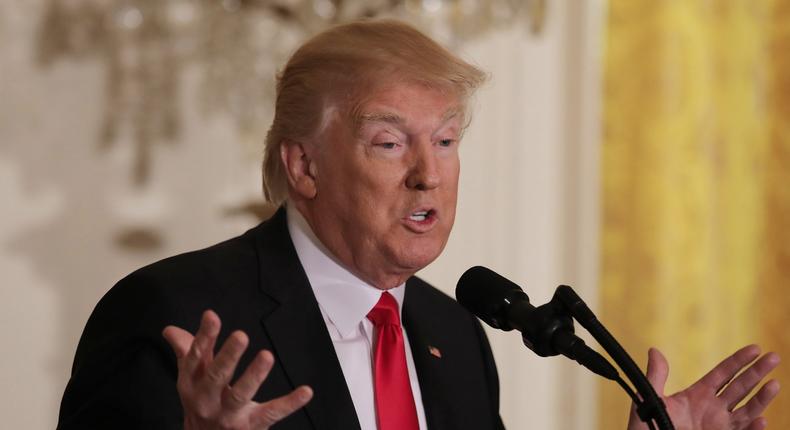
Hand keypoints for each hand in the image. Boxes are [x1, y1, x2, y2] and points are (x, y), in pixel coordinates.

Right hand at [163, 310, 312, 428]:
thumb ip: (187, 351)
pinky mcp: (250, 425)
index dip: (204, 336)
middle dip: (229, 355)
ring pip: (240, 394)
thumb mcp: (190, 378)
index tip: (212, 316)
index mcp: (192, 382)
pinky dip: (290, 403)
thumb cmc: (200, 402)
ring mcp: (228, 414)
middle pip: (217, 375)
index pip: (196, 357)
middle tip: (241, 335)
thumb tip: (170, 329)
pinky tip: (306, 391)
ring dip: (254, 376)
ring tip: (267, 356)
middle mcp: (207, 399)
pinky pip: (271, 413)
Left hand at [627, 345, 779, 429]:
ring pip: (747, 410)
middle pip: (741, 387)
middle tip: (774, 357)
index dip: (739, 361)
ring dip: (762, 398)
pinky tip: (761, 420)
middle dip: (758, 372)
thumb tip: (654, 350)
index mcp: (698, 395)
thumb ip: (656, 376)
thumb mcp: (650, 399)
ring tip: (775, 384)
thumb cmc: (648, 426)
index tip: (755, 347)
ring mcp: (719, 426)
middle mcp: (713, 409)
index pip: (723, 374)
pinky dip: (752, 429)